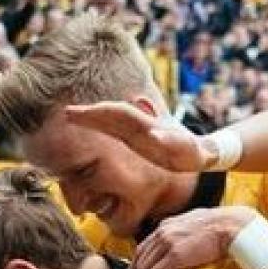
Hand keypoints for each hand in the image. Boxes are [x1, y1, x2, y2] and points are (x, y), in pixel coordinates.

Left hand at [63, 100, 210, 171]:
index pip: (109, 117)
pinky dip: (163, 138)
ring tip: (103, 115)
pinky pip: (171, 141)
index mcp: (136, 129)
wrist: (200, 156)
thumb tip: (122, 116)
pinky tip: (156, 137)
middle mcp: (146, 128)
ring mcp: (163, 135)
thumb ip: (129, 128)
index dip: (89, 115)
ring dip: (122, 119)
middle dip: (94, 114)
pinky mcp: (182, 144)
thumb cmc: (169, 148)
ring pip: (140, 124)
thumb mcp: (147, 137)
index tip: (67, 113)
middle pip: (117, 116)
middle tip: (69, 112)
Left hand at [129, 205, 256, 268]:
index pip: (144, 246)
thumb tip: (186, 240)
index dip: (136, 262)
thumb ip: (185, 231)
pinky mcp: (174, 256)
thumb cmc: (221, 225)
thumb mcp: (196, 223)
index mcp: (167, 226)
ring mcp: (167, 244)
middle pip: (139, 258)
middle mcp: (162, 233)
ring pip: (143, 268)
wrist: (230, 226)